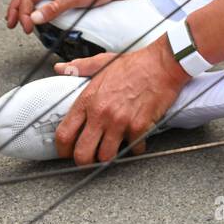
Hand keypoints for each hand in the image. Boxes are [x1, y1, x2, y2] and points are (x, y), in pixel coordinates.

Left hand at [53, 45, 189, 164]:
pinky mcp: (139, 127)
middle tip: (89, 158)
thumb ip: (79, 67)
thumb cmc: (135, 63)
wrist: (163, 64)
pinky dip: (134, 149)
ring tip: (112, 150)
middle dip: (83, 161)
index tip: (66, 151)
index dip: (62, 149)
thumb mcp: (102, 62)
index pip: (65, 133)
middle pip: (82, 154)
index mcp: (89, 99)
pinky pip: (133, 149)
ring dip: (109, 156)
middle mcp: (101, 113)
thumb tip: (60, 68)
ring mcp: (120, 122)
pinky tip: (134, 140)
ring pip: (106, 156)